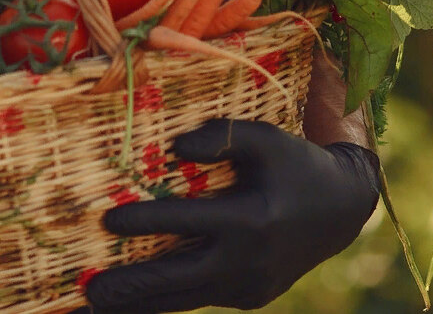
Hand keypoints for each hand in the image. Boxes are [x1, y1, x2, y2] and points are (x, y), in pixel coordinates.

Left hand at [85, 119, 379, 312]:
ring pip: (187, 299)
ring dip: (143, 304)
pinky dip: (168, 299)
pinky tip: (136, 299)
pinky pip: (201, 298)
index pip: (189, 222)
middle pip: (180, 279)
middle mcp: (249, 260)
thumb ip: (221, 136)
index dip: (147, 221)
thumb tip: (175, 149)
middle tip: (91, 292)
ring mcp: (250, 286)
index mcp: (252, 219)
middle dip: (134, 287)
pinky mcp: (250, 298)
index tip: (107, 220)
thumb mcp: (264, 139)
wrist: (341, 211)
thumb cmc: (294, 164)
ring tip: (97, 306)